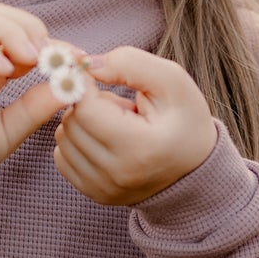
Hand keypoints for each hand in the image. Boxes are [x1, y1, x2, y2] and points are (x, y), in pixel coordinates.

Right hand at [0, 5, 66, 202]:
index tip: (79, 60)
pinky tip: (4, 71)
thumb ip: (35, 108)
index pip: (21, 38)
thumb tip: (69, 86)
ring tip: (32, 58)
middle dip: (31, 27)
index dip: (52, 44)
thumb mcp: (8, 131)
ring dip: (11, 31)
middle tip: (53, 56)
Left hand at [52, 46, 217, 207]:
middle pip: (71, 123)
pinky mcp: (95, 194)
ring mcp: (105, 189)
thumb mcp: (172, 80)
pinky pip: (62, 158)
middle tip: (117, 104)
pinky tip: (104, 139)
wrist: (196, 167)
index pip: (86, 109)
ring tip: (115, 123)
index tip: (94, 72)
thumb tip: (87, 65)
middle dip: (87, 103)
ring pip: (63, 139)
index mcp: (141, 147)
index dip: (84, 83)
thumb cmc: (184, 119)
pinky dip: (76, 142)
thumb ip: (129, 63)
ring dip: (81, 123)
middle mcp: (119, 174)